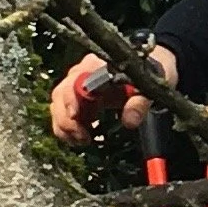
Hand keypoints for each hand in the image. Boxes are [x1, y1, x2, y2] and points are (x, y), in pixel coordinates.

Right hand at [47, 48, 179, 143]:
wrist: (150, 68)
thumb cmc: (148, 74)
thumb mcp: (149, 88)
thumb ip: (139, 103)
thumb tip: (129, 122)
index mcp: (97, 65)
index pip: (76, 80)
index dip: (71, 99)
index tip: (76, 117)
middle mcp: (81, 71)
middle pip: (61, 93)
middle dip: (67, 118)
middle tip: (84, 138)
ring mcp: (76, 83)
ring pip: (57, 103)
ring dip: (64, 125)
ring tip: (82, 140)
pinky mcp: (76, 96)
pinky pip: (61, 111)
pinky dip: (65, 127)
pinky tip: (78, 139)